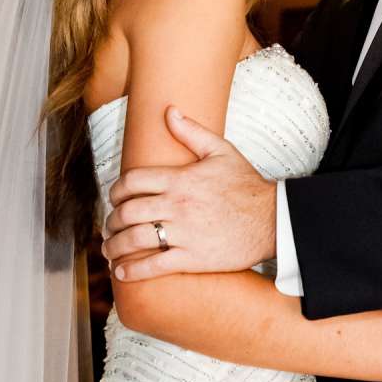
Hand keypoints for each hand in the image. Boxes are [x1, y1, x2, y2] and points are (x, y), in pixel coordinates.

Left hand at [104, 107, 277, 280]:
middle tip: (109, 226)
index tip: (114, 198)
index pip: (132, 181)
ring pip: (134, 240)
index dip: (116, 190)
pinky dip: (132, 270)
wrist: (272, 218)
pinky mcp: (191, 257)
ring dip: (114, 246)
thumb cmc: (246, 184)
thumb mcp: (221, 150)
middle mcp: (177, 205)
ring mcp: (183, 233)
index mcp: (180, 178)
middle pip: (128, 212)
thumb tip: (169, 111)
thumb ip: (191, 131)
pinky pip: (154, 265)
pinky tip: (121, 270)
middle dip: (111, 220)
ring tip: (109, 249)